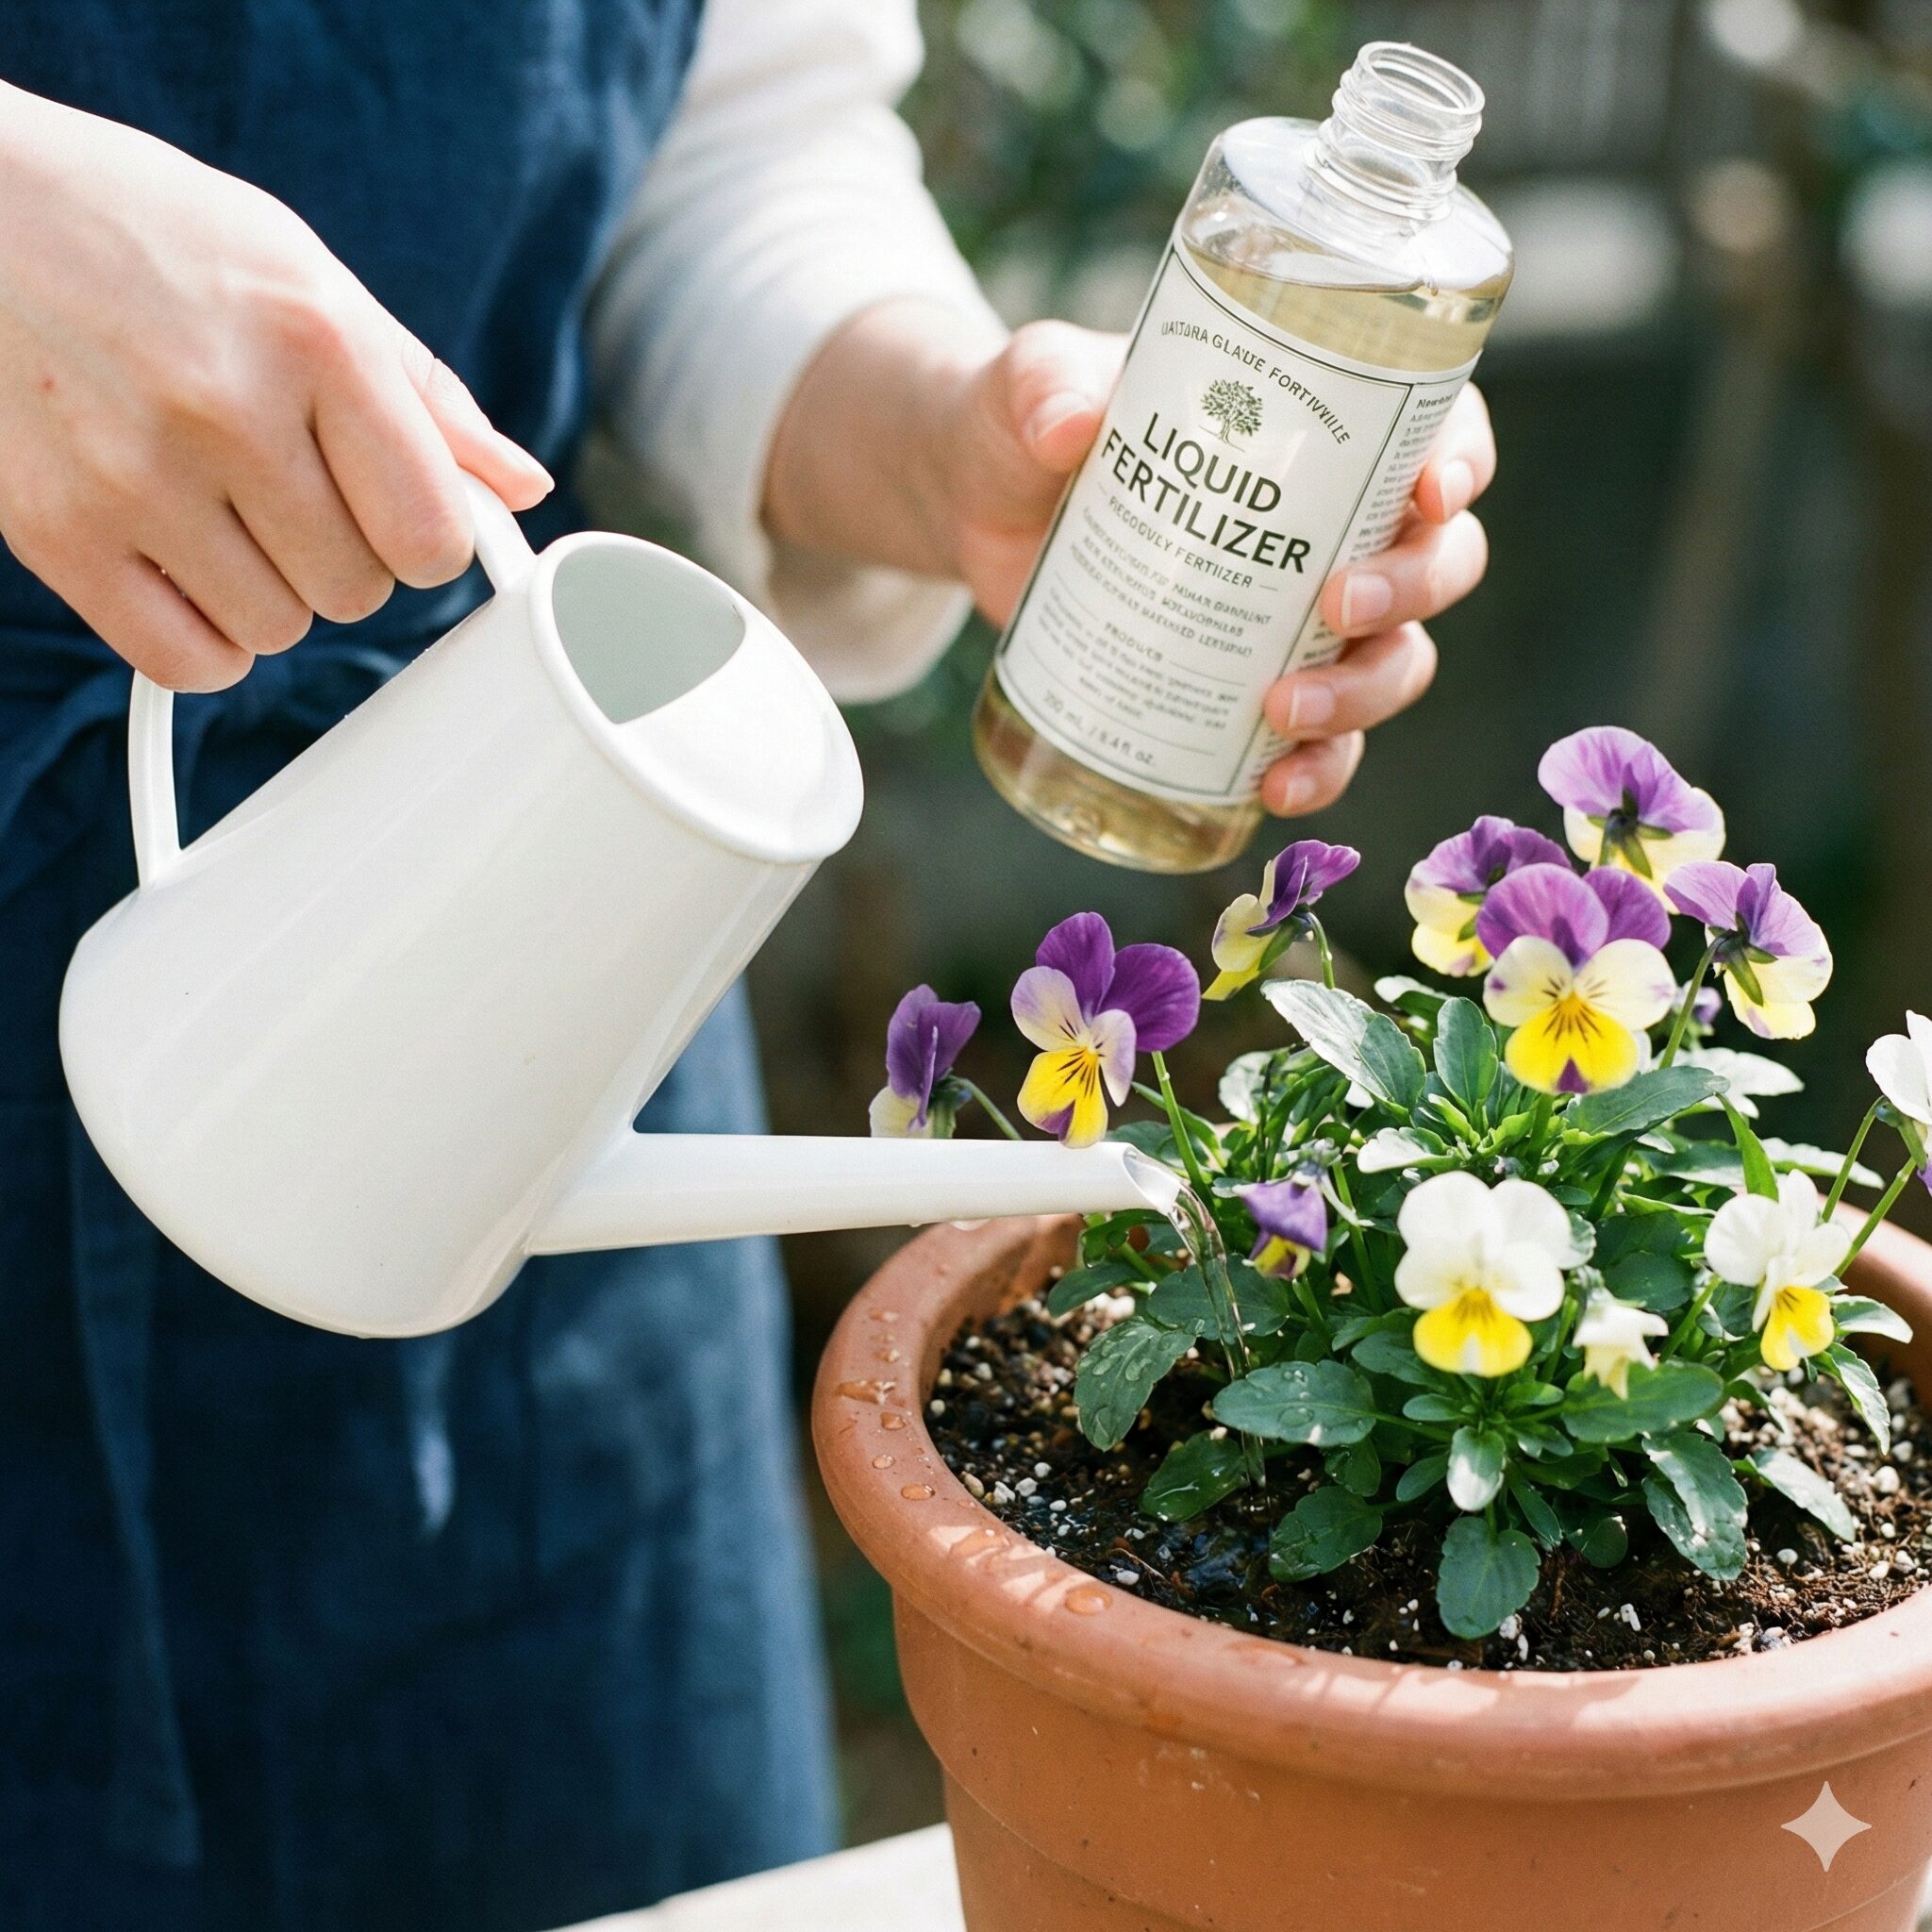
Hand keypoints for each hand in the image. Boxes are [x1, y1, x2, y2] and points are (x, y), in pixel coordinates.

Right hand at [0, 85, 551, 691]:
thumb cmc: (159, 240)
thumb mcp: (310, 277)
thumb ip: (423, 395)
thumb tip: (522, 488)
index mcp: (315, 339)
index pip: (431, 536)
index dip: (425, 540)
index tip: (395, 512)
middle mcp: (227, 409)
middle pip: (357, 592)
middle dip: (340, 554)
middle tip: (284, 485)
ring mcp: (134, 475)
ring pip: (279, 631)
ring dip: (269, 591)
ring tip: (218, 502)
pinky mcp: (56, 531)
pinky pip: (191, 662)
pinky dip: (206, 638)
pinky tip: (185, 564)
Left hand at [946, 322, 1495, 816]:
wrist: (980, 515)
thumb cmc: (1024, 428)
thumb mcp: (1028, 391)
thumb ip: (1043, 389)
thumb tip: (1070, 425)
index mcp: (1319, 425)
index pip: (1438, 429)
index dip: (1460, 461)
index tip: (1429, 492)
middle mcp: (1336, 524)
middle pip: (1437, 561)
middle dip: (1409, 591)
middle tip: (1334, 608)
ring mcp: (1301, 618)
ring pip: (1393, 661)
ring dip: (1363, 697)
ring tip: (1284, 713)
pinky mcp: (1253, 687)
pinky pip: (1324, 744)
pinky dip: (1317, 771)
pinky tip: (1273, 789)